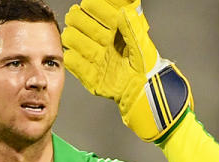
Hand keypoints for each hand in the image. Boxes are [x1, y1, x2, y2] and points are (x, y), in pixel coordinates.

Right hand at [61, 0, 191, 141]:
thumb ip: (134, 28)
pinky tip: (70, 54)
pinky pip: (76, 65)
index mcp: (118, 32)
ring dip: (73, 36)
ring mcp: (97, 58)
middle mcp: (105, 43)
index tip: (90, 3)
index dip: (97, 7)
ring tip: (71, 34)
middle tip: (77, 15)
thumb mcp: (144, 47)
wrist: (144, 96)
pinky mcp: (91, 75)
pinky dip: (72, 59)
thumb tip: (125, 10)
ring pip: (76, 42)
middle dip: (80, 19)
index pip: (103, 14)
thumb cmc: (148, 70)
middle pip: (85, 25)